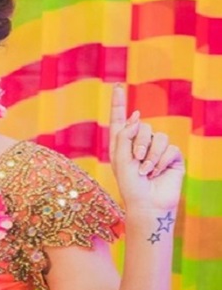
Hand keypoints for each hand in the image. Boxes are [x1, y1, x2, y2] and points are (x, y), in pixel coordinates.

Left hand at [108, 84, 183, 211]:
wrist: (147, 203)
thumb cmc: (129, 184)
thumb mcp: (120, 158)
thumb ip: (124, 135)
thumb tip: (137, 116)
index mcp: (122, 144)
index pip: (120, 119)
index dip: (118, 103)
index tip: (117, 86)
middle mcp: (139, 143)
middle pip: (143, 127)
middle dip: (139, 145)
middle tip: (137, 163)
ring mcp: (157, 149)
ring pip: (158, 137)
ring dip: (150, 156)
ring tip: (145, 172)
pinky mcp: (172, 157)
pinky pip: (170, 149)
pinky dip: (161, 161)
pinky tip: (156, 173)